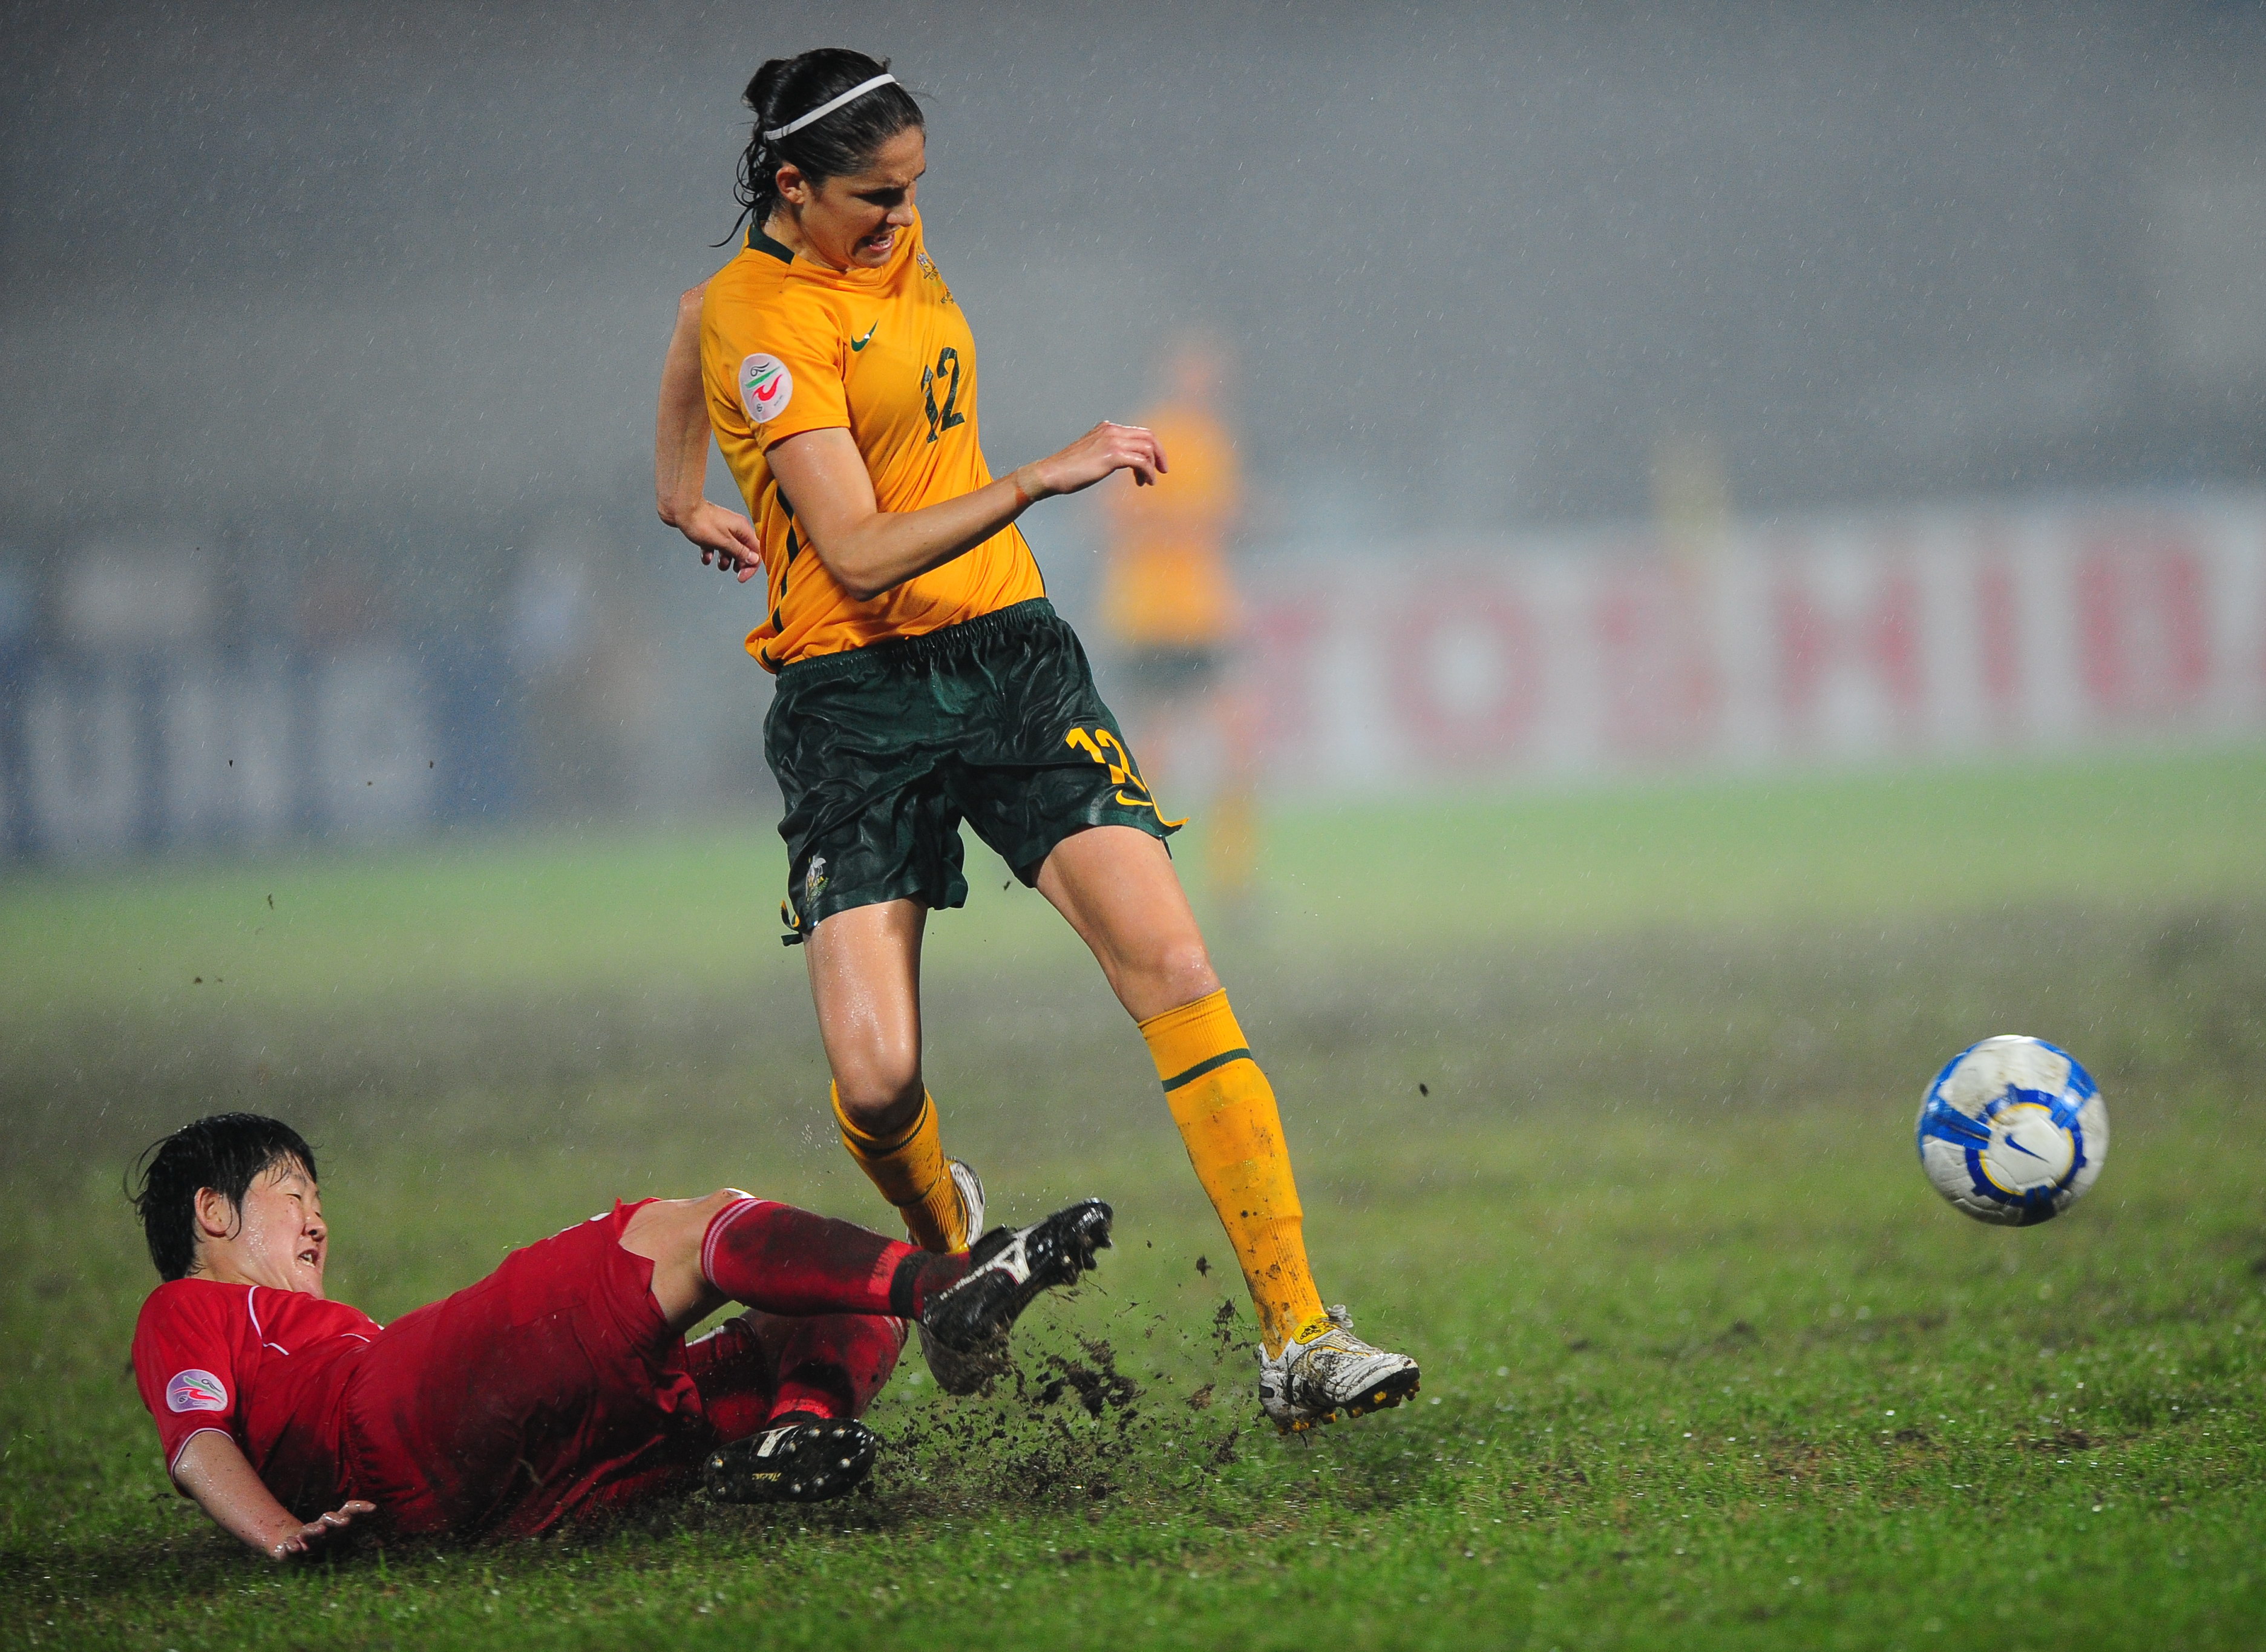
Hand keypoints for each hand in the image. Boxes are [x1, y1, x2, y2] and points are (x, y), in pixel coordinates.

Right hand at [265, 1499, 374, 1561]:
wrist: (293, 1548)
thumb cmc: (322, 1544)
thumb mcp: (341, 1542)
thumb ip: (360, 1542)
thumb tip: (382, 1544)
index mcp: (335, 1524)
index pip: (348, 1510)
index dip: (360, 1507)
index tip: (373, 1508)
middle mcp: (320, 1526)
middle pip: (329, 1517)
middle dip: (337, 1519)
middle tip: (346, 1522)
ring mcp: (303, 1536)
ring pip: (308, 1529)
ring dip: (314, 1529)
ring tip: (321, 1530)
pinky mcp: (287, 1547)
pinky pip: (288, 1546)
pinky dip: (291, 1546)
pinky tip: (295, 1548)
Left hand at [672, 499, 764, 583]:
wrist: (681, 509)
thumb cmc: (700, 521)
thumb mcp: (723, 542)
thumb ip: (740, 552)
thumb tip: (753, 559)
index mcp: (742, 529)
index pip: (756, 551)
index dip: (751, 566)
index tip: (742, 576)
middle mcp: (734, 527)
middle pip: (744, 550)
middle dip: (739, 563)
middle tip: (734, 571)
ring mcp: (722, 528)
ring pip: (729, 549)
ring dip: (725, 560)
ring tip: (719, 564)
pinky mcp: (710, 530)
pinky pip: (715, 545)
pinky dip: (712, 553)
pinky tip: (706, 556)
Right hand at [1023, 421, 1167, 499]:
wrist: (1051, 473)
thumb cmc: (1068, 469)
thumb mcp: (1091, 453)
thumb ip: (1106, 450)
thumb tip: (1119, 458)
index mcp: (1107, 428)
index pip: (1140, 432)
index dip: (1152, 448)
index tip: (1154, 464)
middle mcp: (1112, 430)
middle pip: (1149, 437)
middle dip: (1159, 454)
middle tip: (1162, 471)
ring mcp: (1112, 441)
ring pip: (1147, 449)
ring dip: (1152, 466)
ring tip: (1148, 481)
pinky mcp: (1112, 456)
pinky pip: (1141, 461)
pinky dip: (1148, 472)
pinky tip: (1145, 482)